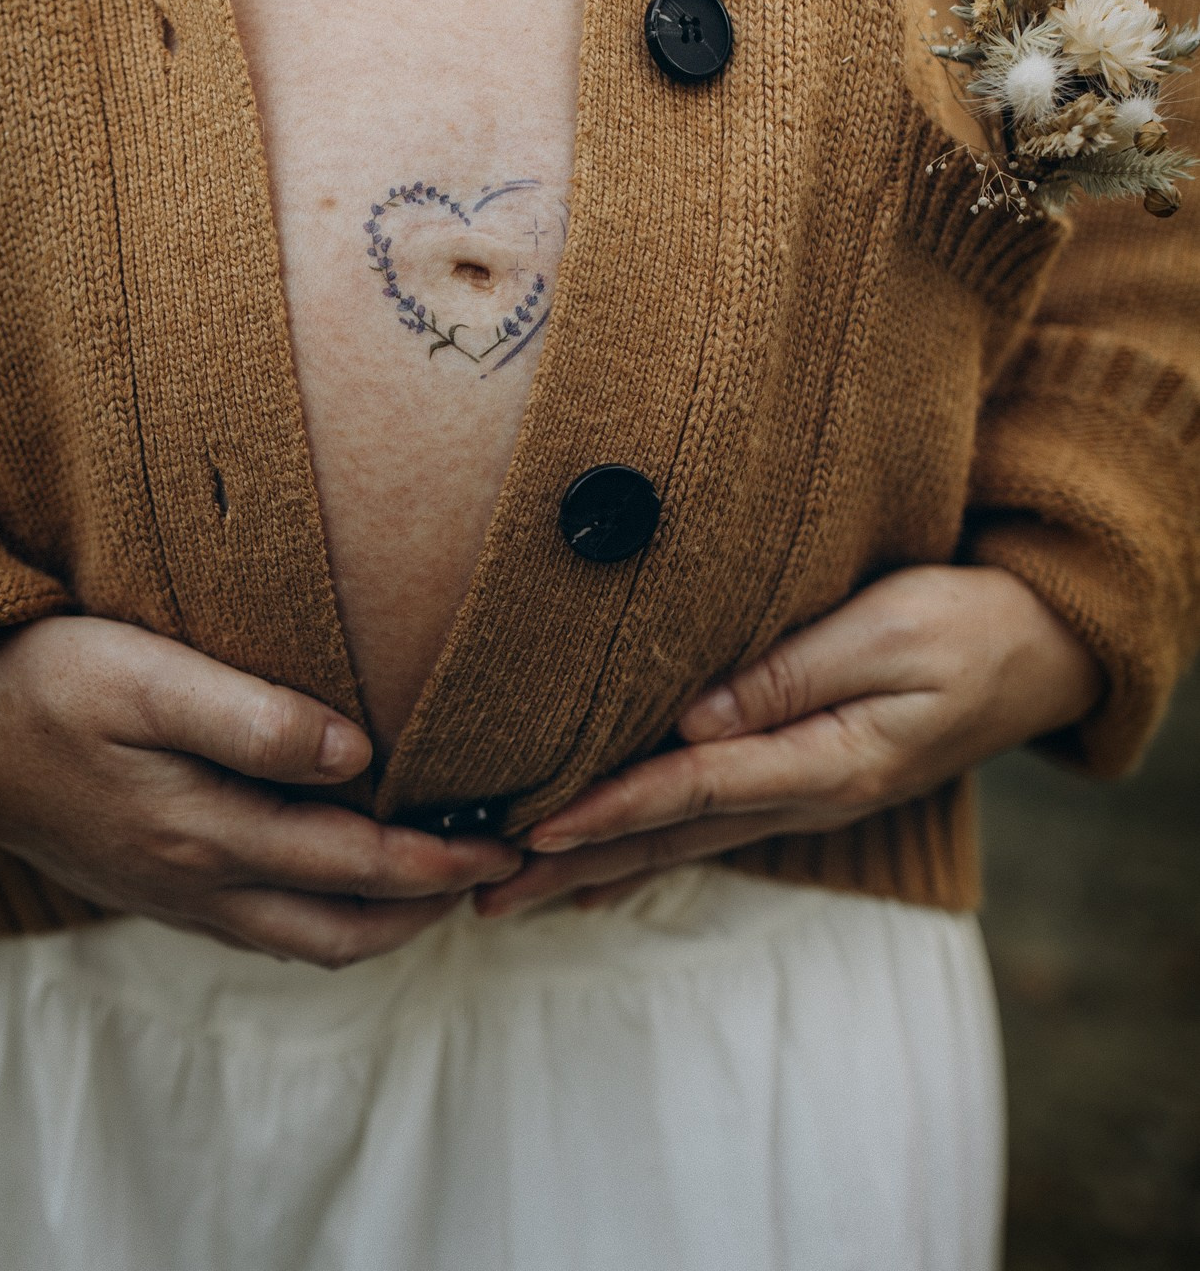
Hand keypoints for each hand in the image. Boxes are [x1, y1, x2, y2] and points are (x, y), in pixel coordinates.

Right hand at [0, 617, 518, 964]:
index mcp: (205, 835)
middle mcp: (198, 884)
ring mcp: (174, 896)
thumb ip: (250, 717)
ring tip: (444, 877)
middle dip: (431, 906)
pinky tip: (346, 874)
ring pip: (305, 940)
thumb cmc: (44, 683)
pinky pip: (263, 927)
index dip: (443, 859)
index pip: (357, 865)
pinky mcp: (156, 887)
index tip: (514, 840)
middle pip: (343, 929)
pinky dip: (328, 915)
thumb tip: (355, 752)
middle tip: (503, 867)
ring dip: (384, 919)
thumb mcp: (144, 676)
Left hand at [476, 564, 1103, 917]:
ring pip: (680, 838)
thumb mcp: (890, 632)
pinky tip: (599, 872)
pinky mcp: (802, 777)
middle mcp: (806, 792)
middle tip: (484, 895)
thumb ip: (793, 671)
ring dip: (595, 868)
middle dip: (575, 865)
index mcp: (826, 760)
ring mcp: (804, 793)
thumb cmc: (965, 627)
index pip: (696, 786)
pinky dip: (644, 845)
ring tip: (513, 894)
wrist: (1038, 652)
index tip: (536, 827)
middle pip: (669, 833)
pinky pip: (707, 822)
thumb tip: (697, 713)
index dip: (612, 805)